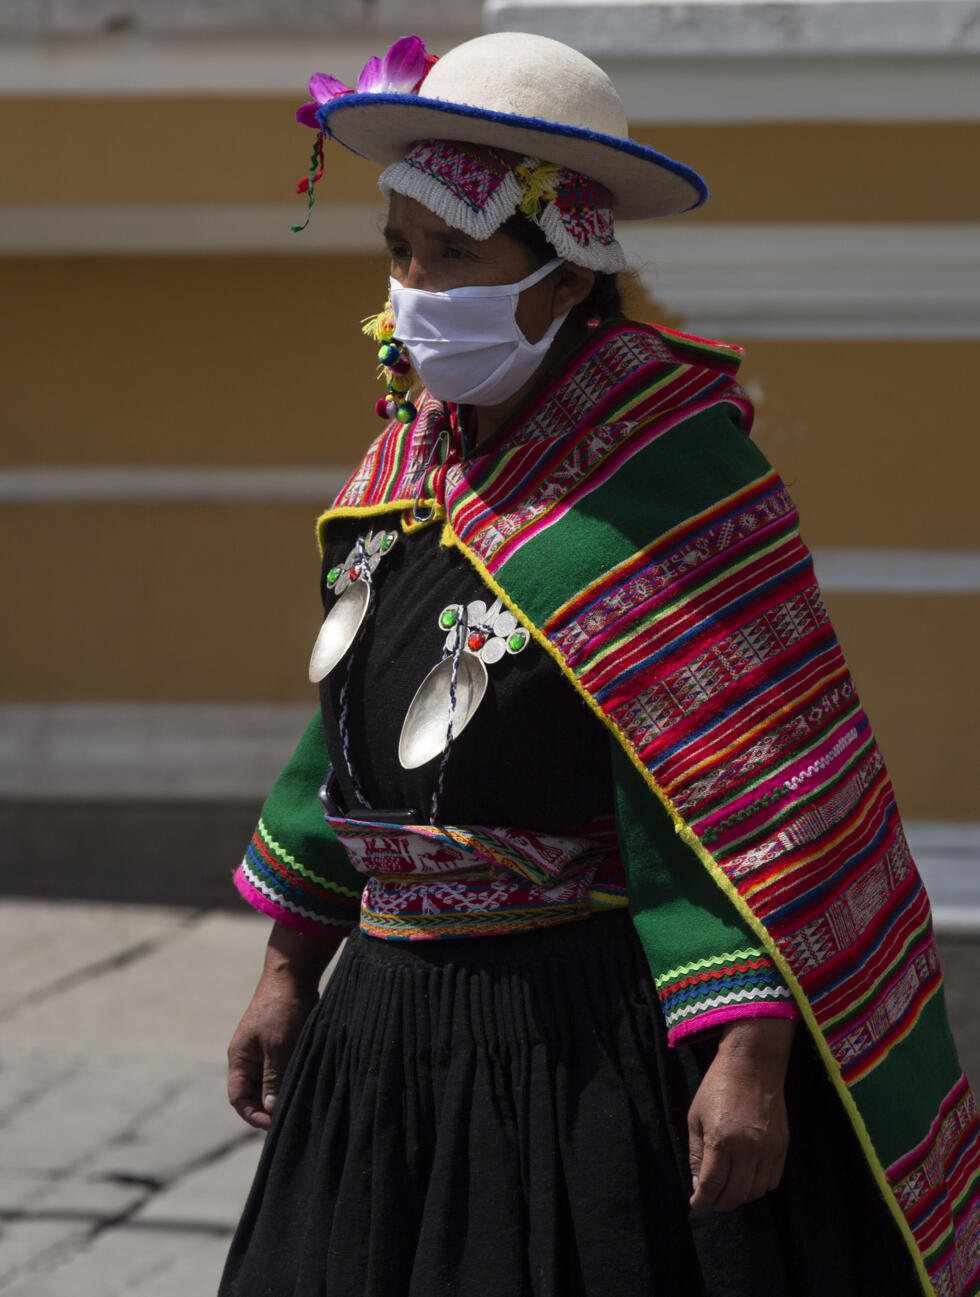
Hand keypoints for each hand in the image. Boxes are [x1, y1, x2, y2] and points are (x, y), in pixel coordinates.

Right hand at [227, 923, 341, 1129]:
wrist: (293, 974)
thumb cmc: (282, 1009)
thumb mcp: (278, 1047)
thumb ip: (273, 1078)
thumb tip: (271, 1108)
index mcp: (239, 1059)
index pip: (239, 1099)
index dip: (254, 1115)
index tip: (276, 1123)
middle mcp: (249, 1058)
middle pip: (255, 1094)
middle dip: (271, 1106)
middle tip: (294, 1115)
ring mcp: (265, 1051)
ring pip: (272, 1083)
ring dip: (284, 1092)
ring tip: (304, 1102)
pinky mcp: (281, 1044)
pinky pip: (283, 1069)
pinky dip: (292, 1078)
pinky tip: (308, 1084)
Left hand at [687, 1017, 794, 1211]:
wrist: (753, 1064)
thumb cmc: (717, 1086)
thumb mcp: (696, 1116)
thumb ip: (696, 1153)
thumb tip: (698, 1184)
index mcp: (721, 1139)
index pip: (713, 1184)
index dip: (703, 1199)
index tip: (697, 1204)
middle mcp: (747, 1148)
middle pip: (735, 1193)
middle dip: (720, 1203)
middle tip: (712, 1201)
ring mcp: (768, 1149)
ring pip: (756, 1191)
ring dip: (740, 1197)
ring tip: (728, 1191)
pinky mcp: (783, 1146)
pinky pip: (773, 1180)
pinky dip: (760, 1187)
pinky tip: (748, 1180)